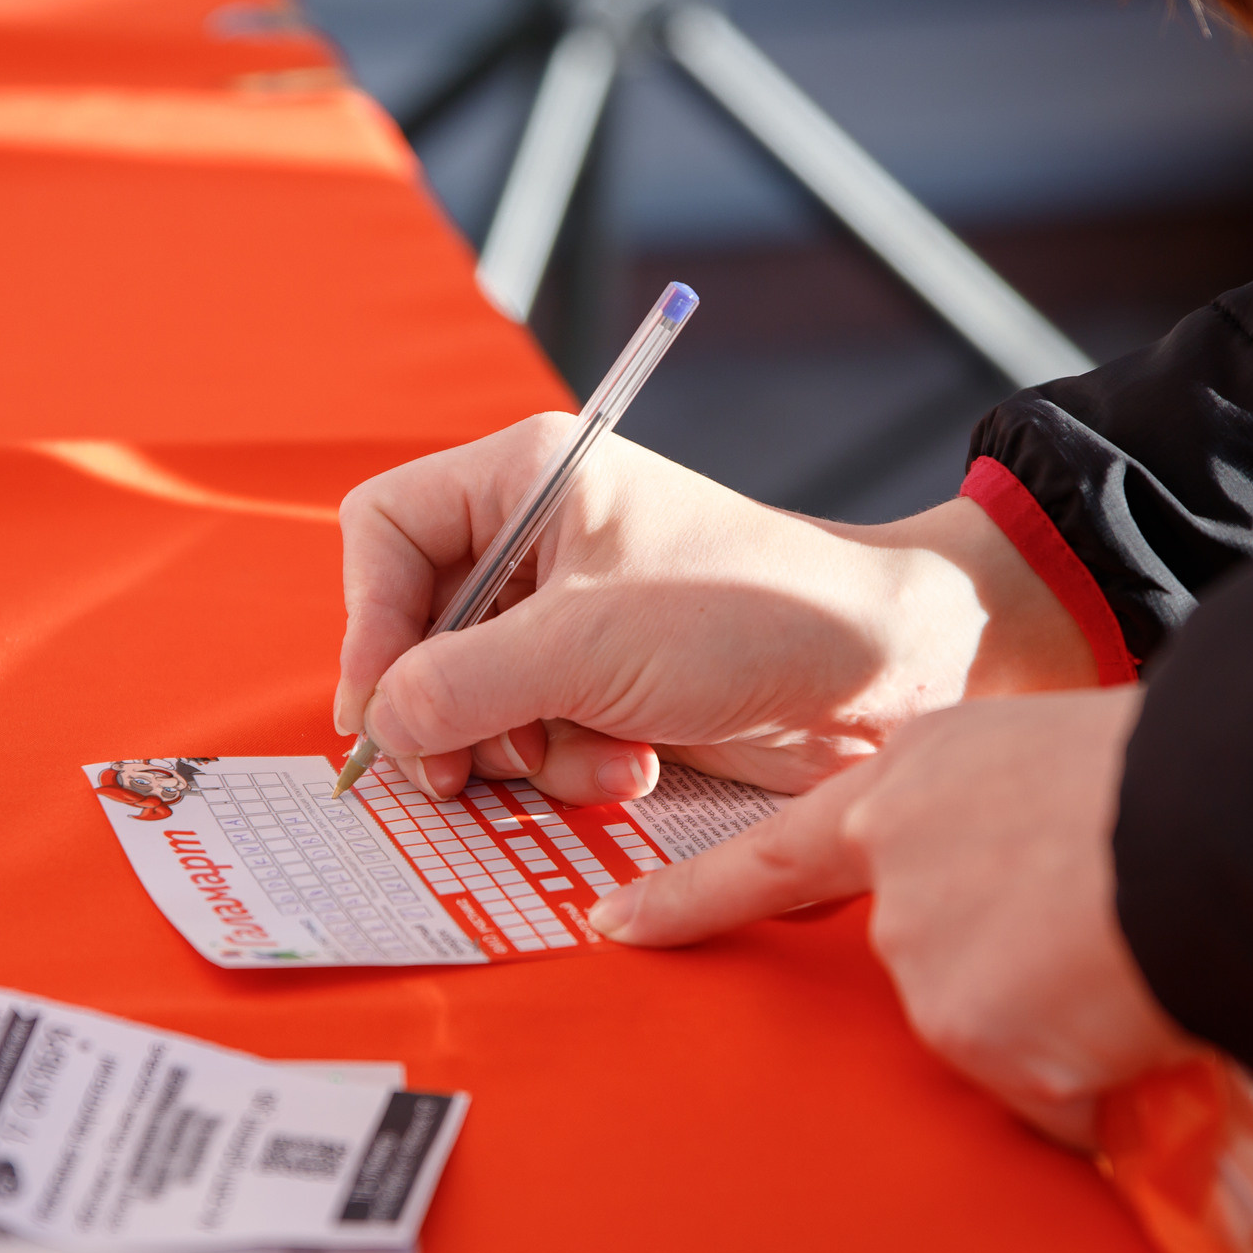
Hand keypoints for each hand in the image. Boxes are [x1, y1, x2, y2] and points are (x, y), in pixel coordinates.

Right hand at [336, 414, 1099, 803]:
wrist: (883, 671)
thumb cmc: (745, 617)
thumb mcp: (583, 647)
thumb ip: (460, 685)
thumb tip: (381, 723)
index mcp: (527, 477)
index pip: (385, 532)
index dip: (369, 621)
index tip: (379, 707)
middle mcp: (537, 540)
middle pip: (416, 631)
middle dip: (446, 711)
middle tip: (455, 775)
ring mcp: (570, 617)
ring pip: (470, 700)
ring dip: (524, 751)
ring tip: (602, 754)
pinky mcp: (605, 685)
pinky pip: (532, 737)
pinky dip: (573, 765)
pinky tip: (639, 763)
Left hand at [588, 687, 1193, 1147]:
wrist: (1216, 818)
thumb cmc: (1168, 774)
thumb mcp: (1046, 760)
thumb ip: (991, 824)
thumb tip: (1023, 897)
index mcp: (906, 786)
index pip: (769, 856)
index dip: (689, 896)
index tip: (614, 924)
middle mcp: (894, 877)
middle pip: (922, 967)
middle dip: (1004, 976)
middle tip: (1094, 936)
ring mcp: (923, 962)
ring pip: (994, 1034)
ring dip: (1062, 1025)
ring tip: (1136, 960)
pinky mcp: (972, 1036)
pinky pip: (1048, 1098)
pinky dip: (1098, 1082)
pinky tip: (1139, 1020)